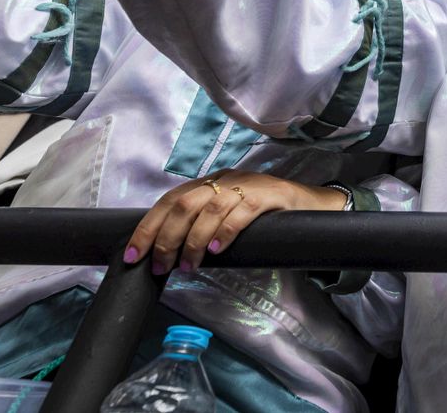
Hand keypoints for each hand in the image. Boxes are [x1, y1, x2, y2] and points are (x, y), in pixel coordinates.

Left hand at [125, 170, 347, 274]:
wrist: (313, 204)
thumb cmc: (266, 216)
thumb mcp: (228, 216)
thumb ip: (203, 225)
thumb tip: (169, 255)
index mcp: (210, 183)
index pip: (169, 201)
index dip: (147, 226)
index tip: (133, 255)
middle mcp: (224, 180)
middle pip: (184, 203)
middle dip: (166, 237)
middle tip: (161, 267)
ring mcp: (247, 185)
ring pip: (210, 207)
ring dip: (194, 240)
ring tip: (190, 265)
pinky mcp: (269, 195)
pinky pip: (242, 210)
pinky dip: (226, 230)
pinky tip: (218, 249)